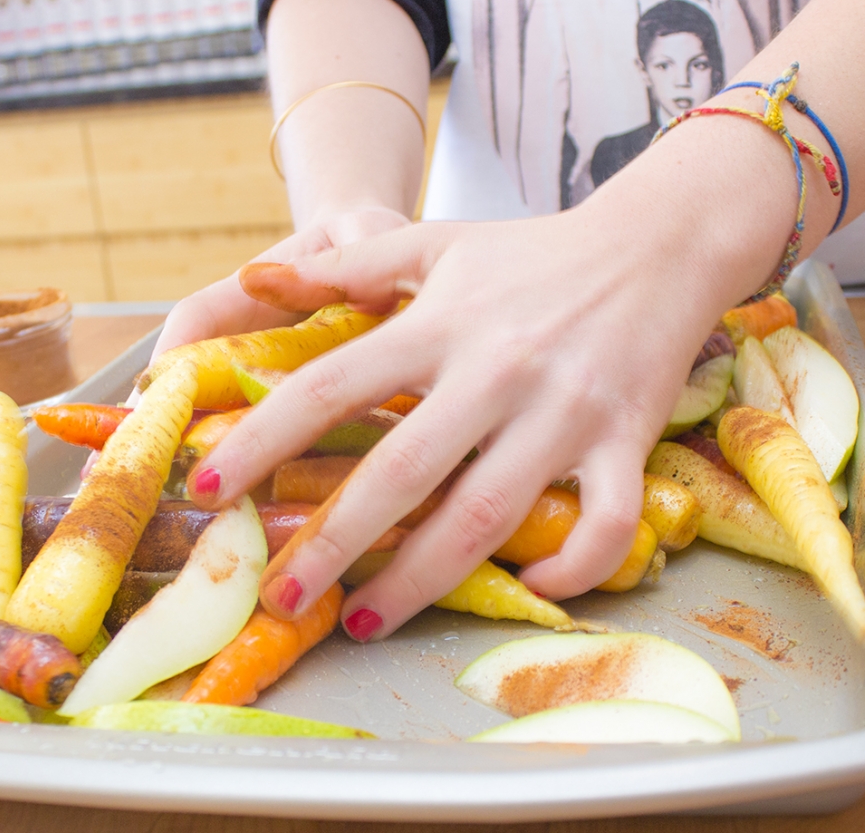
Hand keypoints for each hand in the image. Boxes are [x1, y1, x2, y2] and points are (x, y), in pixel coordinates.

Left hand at [183, 185, 757, 641]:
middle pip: (403, 470)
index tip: (210, 491)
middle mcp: (496, 371)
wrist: (655, 244)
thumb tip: (254, 280)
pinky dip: (572, 568)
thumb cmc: (533, 252)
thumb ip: (345, 264)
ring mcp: (565, 411)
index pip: (331, 385)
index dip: (263, 440)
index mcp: (439, 323)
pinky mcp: (627, 439)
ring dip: (422, 580)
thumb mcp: (435, 244)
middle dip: (333, 541)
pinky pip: (606, 524)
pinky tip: (531, 585)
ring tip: (363, 621)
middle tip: (278, 594)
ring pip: (489, 514)